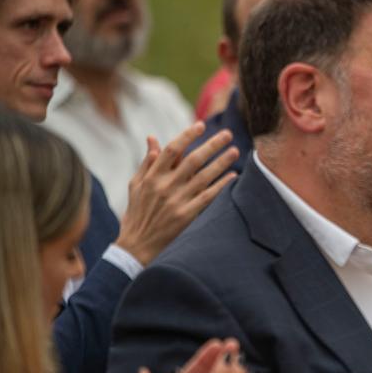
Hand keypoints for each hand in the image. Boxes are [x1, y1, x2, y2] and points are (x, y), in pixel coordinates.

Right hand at [116, 123, 240, 264]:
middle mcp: (165, 186)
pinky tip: (233, 176)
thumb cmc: (137, 213)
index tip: (201, 125)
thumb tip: (153, 138)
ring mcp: (176, 201)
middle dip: (212, 145)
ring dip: (221, 163)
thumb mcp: (136, 185)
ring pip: (204, 177)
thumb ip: (147, 162)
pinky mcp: (186, 216)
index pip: (172, 150)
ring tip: (235, 151)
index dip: (187, 136)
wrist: (136, 247)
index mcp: (152, 177)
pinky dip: (221, 186)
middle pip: (192, 160)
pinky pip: (208, 197)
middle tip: (227, 134)